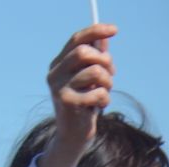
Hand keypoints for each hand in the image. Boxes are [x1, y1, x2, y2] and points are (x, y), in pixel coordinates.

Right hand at [40, 24, 116, 166]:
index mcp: (58, 64)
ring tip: (103, 92)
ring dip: (107, 82)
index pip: (76, 40)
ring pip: (95, 72)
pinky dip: (105, 99)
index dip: (96, 31)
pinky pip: (97, 93)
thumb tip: (103, 38)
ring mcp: (58, 89)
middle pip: (84, 53)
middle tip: (110, 74)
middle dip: (104, 61)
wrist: (72, 135)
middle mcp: (54, 75)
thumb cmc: (84, 102)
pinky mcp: (67, 104)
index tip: (114, 30)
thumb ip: (96, 57)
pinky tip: (98, 107)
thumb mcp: (90, 77)